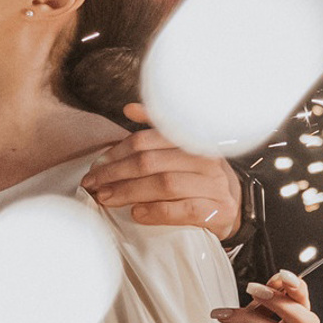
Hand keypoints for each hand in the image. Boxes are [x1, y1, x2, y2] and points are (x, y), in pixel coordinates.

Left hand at [82, 106, 242, 235]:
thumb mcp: (178, 152)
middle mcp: (205, 159)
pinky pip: (185, 210)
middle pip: (151, 162)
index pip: (146, 140)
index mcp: (191, 140)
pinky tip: (137, 213)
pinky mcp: (219, 211)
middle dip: (116, 173)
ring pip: (166, 184)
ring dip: (130, 192)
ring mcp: (215, 185)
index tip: (96, 165)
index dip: (117, 152)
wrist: (230, 208)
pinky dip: (158, 211)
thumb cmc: (195, 179)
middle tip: (93, 184)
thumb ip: (155, 132)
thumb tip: (129, 108)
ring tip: (106, 198)